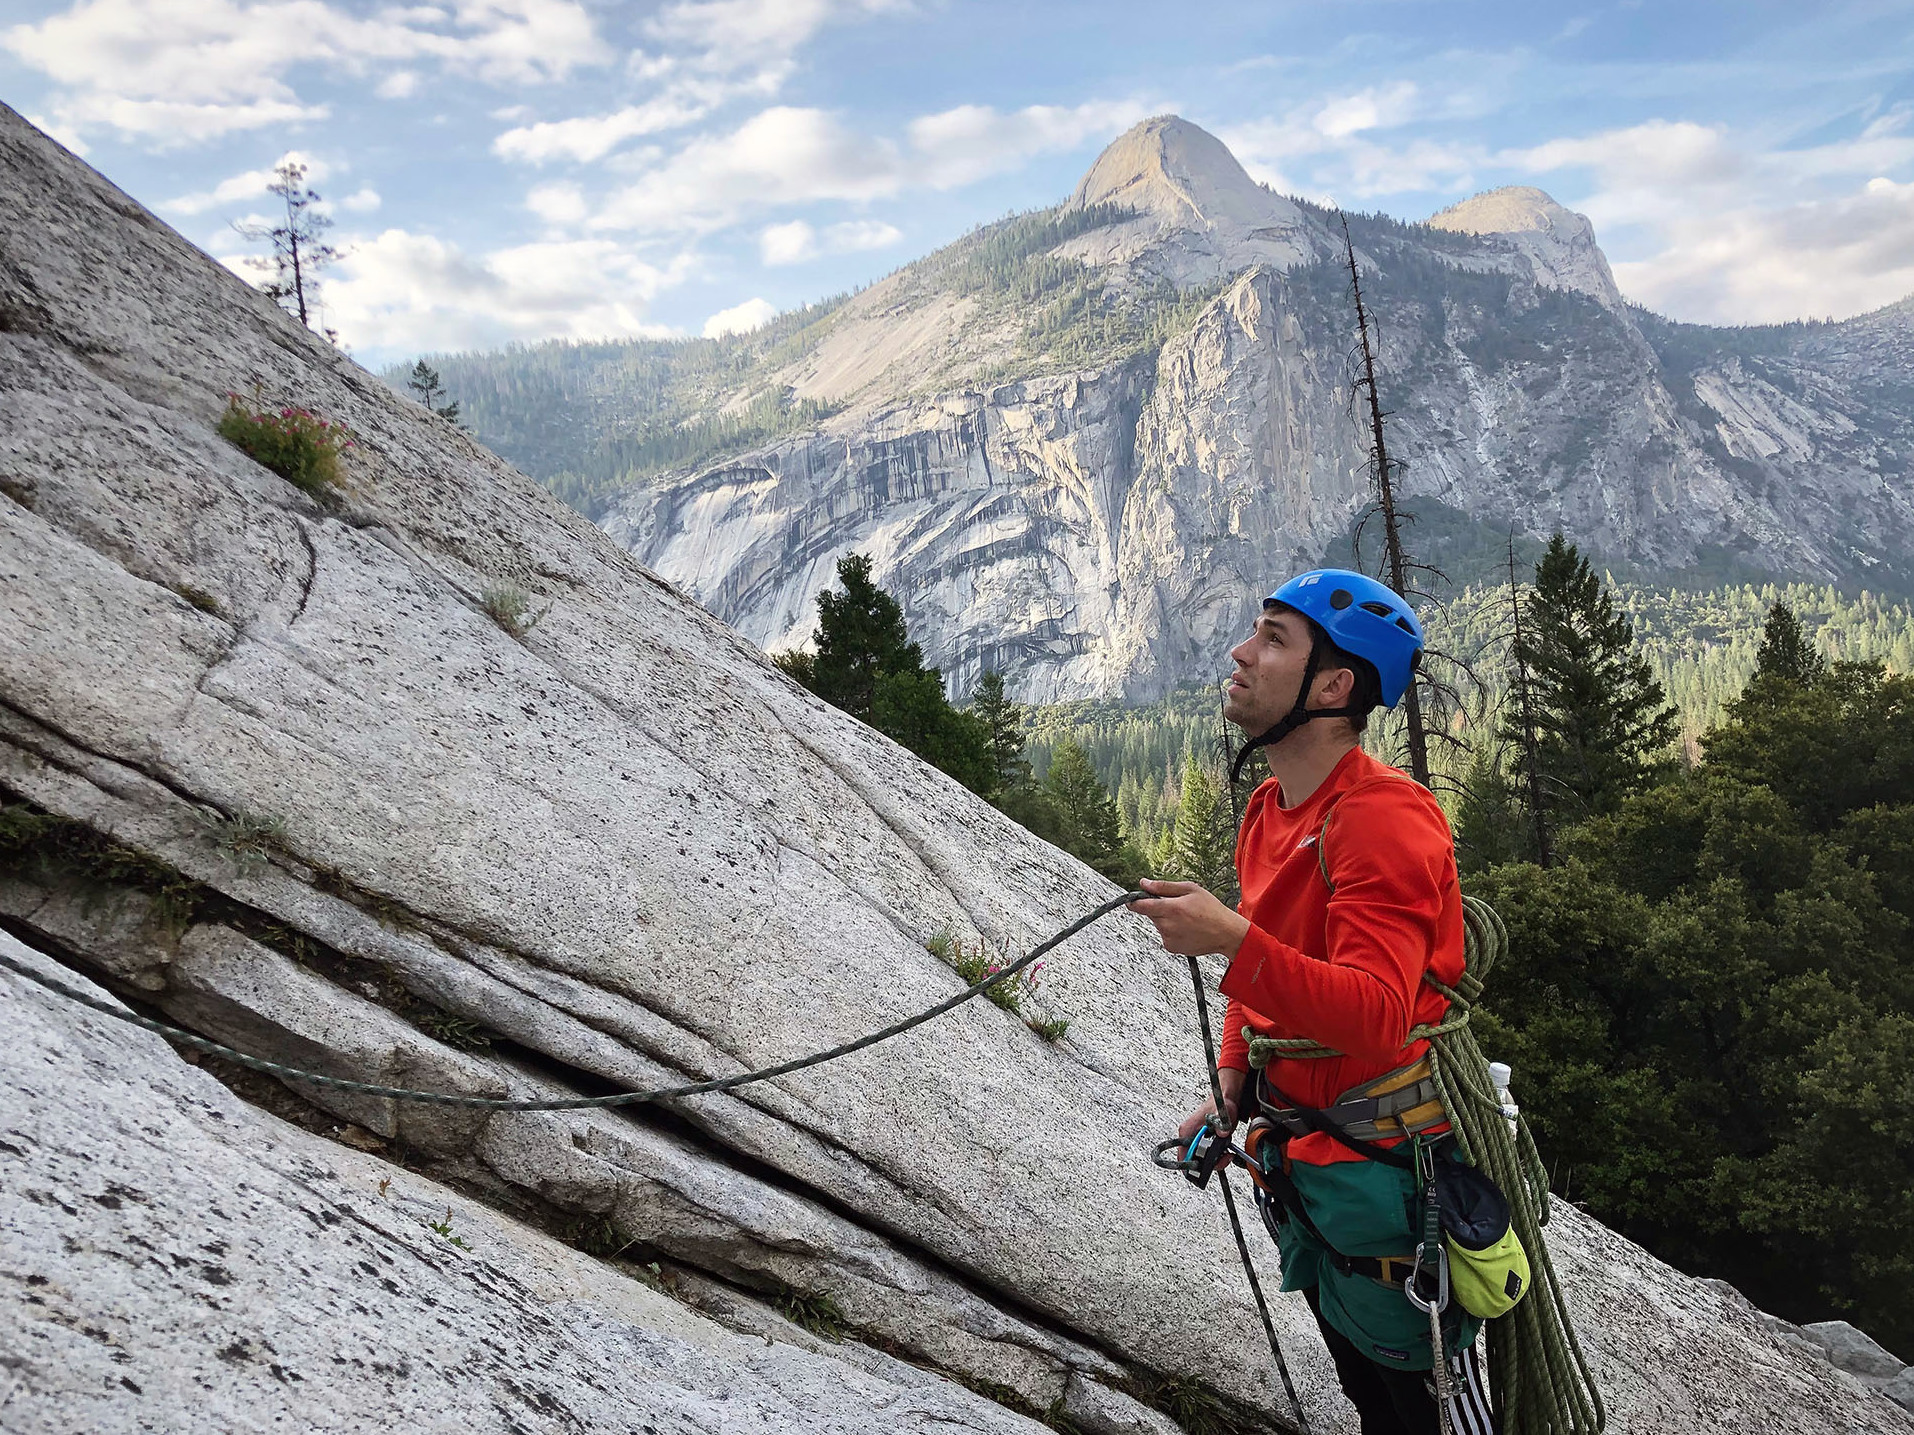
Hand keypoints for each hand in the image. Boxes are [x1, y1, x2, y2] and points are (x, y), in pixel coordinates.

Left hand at [1128, 879, 1251, 958]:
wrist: (1226, 933)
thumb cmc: (1211, 909)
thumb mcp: (1190, 889)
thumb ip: (1164, 886)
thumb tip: (1144, 883)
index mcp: (1171, 908)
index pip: (1141, 906)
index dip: (1133, 902)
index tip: (1130, 900)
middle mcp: (1167, 925)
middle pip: (1151, 914)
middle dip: (1158, 908)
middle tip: (1177, 906)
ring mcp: (1168, 938)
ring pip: (1158, 924)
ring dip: (1166, 920)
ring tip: (1186, 919)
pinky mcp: (1172, 948)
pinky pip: (1164, 935)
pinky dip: (1171, 931)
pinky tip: (1186, 929)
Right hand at [1177, 1094, 1238, 1168]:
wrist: (1225, 1099)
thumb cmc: (1220, 1104)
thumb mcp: (1223, 1115)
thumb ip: (1222, 1124)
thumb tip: (1222, 1133)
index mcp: (1187, 1131)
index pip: (1183, 1157)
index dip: (1196, 1166)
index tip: (1209, 1166)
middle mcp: (1188, 1137)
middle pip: (1193, 1161)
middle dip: (1210, 1164)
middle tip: (1224, 1158)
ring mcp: (1195, 1140)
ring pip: (1201, 1160)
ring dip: (1215, 1160)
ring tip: (1226, 1153)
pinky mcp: (1202, 1142)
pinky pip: (1206, 1156)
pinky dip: (1216, 1157)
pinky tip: (1224, 1151)